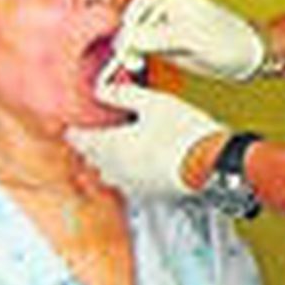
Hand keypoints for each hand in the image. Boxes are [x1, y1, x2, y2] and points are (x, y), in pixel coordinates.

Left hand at [68, 82, 225, 196]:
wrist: (211, 166)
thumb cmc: (184, 133)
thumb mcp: (153, 102)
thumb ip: (122, 94)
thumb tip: (102, 89)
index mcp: (110, 145)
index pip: (78, 139)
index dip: (75, 130)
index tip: (74, 124)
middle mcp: (116, 169)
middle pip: (92, 158)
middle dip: (92, 145)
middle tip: (96, 133)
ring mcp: (133, 185)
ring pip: (109, 173)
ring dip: (110, 161)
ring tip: (118, 148)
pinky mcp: (151, 194)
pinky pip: (130, 183)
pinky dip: (130, 173)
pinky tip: (142, 163)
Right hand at [117, 0, 266, 81]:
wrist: (247, 57)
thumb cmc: (225, 41)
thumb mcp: (190, 38)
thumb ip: (158, 36)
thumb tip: (126, 38)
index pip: (141, 2)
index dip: (129, 18)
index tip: (126, 37)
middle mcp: (168, 11)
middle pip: (135, 19)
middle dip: (127, 37)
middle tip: (127, 57)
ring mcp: (167, 28)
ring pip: (137, 36)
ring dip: (130, 50)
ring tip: (135, 64)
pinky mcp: (168, 46)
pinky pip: (145, 49)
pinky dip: (137, 57)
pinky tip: (138, 66)